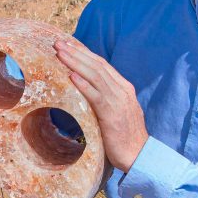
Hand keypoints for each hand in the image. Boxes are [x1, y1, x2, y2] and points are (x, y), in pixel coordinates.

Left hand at [54, 39, 148, 172]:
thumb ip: (105, 99)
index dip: (84, 53)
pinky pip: (96, 95)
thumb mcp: (117, 111)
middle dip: (76, 52)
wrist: (139, 154)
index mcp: (123, 87)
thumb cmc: (124, 136)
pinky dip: (83, 84)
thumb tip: (85, 91)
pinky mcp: (112, 114)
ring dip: (75, 62)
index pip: (101, 65)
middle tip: (58, 43)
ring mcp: (118, 100)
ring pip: (95, 75)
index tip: (68, 45)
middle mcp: (122, 90)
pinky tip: (71, 75)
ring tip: (60, 52)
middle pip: (97, 65)